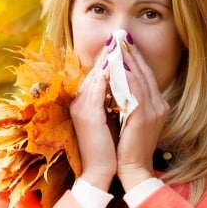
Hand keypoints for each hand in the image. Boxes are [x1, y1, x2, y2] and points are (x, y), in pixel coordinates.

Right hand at [70, 46, 116, 190]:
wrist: (102, 172)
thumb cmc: (110, 147)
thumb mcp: (112, 118)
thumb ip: (115, 100)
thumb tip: (126, 84)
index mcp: (85, 101)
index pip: (98, 73)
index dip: (109, 58)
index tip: (121, 43)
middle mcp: (80, 101)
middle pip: (96, 70)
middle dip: (110, 52)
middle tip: (120, 35)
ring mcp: (82, 106)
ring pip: (97, 75)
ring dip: (109, 58)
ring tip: (120, 43)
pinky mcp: (87, 114)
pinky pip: (98, 88)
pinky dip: (108, 75)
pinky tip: (117, 63)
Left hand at [115, 42, 168, 190]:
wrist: (132, 170)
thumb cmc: (127, 147)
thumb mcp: (130, 119)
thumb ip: (128, 100)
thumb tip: (116, 81)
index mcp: (157, 105)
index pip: (145, 75)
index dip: (135, 58)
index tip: (124, 42)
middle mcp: (159, 105)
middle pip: (145, 72)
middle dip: (132, 52)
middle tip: (121, 35)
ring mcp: (154, 110)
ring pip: (140, 78)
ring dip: (127, 60)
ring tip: (117, 44)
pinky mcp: (143, 117)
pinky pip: (134, 91)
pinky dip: (126, 76)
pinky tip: (117, 65)